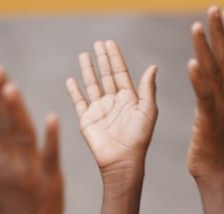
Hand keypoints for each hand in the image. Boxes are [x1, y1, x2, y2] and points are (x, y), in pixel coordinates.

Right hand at [0, 67, 62, 213]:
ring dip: (18, 113)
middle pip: (5, 127)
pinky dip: (51, 138)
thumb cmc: (6, 208)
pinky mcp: (52, 180)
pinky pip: (51, 156)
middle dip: (0, 100)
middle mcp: (12, 166)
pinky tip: (51, 118)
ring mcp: (32, 173)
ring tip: (11, 87)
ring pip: (24, 138)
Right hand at [65, 40, 156, 176]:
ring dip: (88, 70)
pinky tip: (70, 80)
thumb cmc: (138, 138)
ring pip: (92, 85)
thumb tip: (153, 67)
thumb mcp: (147, 110)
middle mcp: (113, 102)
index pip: (120, 73)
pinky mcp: (87, 120)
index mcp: (129, 99)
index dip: (115, 57)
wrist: (121, 160)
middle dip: (102, 59)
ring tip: (84, 55)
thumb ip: (147, 88)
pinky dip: (74, 91)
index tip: (110, 43)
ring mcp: (99, 110)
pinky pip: (79, 102)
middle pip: (106, 76)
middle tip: (98, 43)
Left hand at [186, 7, 223, 179]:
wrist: (218, 171)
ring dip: (206, 48)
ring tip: (196, 26)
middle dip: (221, 31)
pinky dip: (198, 79)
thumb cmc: (220, 140)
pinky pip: (205, 96)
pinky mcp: (210, 120)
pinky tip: (191, 63)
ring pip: (215, 72)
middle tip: (214, 8)